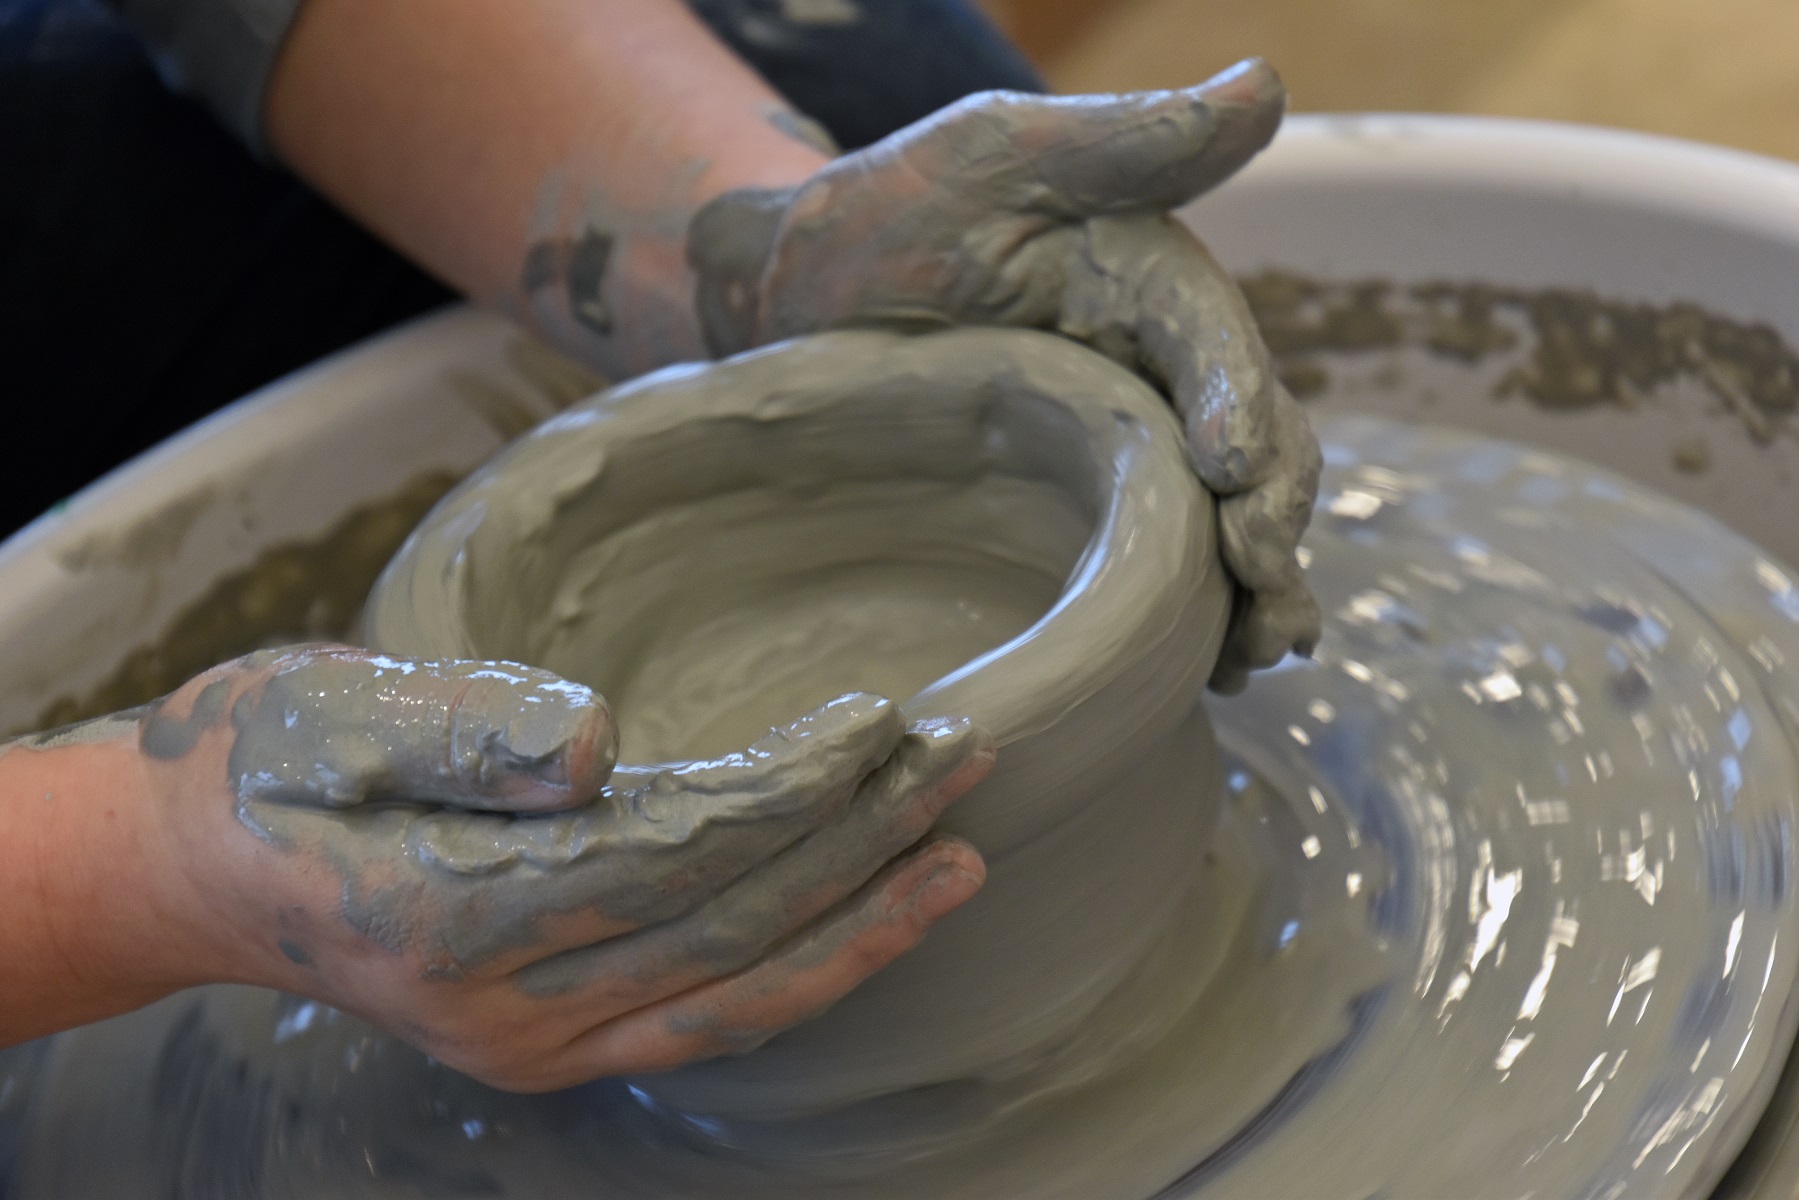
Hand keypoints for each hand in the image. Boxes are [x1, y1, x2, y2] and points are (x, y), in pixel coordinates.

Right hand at [22, 646, 990, 1090]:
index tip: (884, 721)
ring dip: (861, 926)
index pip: (676, 854)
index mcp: (454, 914)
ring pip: (739, 1001)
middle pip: (730, 929)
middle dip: (861, 844)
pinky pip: (708, 1022)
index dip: (793, 790)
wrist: (202, 861)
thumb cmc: (270, 763)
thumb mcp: (336, 714)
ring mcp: (536, 1045)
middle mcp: (506, 1010)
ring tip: (960, 855)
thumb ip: (466, 732)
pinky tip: (869, 922)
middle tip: (962, 760)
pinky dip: (801, 972)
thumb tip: (593, 745)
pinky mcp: (557, 1042)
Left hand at [688, 59, 1320, 689]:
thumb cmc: (890, 212)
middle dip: (1271, 518)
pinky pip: (1164, 565)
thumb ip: (1128, 137)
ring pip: (1226, 521)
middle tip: (1265, 586)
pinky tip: (1212, 674)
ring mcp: (1132, 448)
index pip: (1217, 343)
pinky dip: (1197, 618)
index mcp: (1151, 284)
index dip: (1241, 402)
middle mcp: (1164, 371)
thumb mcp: (996, 155)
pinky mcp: (1092, 512)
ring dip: (1257, 589)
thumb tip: (1269, 84)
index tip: (1234, 468)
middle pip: (1256, 445)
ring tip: (1257, 654)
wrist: (798, 300)